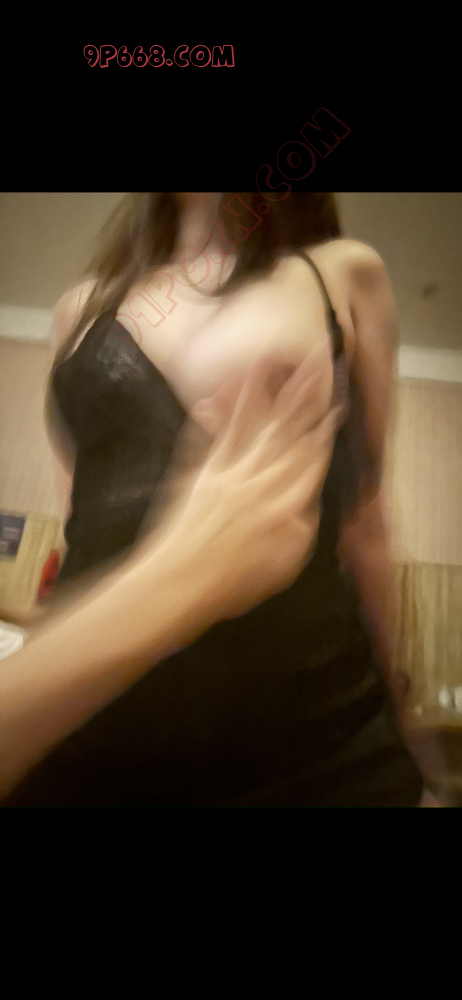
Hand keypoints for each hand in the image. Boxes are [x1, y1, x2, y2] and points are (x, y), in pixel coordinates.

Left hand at [153, 350, 342, 622]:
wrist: (179, 581)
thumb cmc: (235, 584)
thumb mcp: (286, 563)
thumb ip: (302, 525)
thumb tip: (308, 497)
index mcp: (285, 502)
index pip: (311, 458)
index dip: (325, 430)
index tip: (336, 404)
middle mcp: (259, 479)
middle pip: (286, 431)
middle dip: (303, 396)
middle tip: (316, 363)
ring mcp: (228, 471)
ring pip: (252, 425)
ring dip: (265, 391)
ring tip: (272, 361)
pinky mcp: (200, 472)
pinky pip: (214, 435)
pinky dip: (221, 411)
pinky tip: (223, 390)